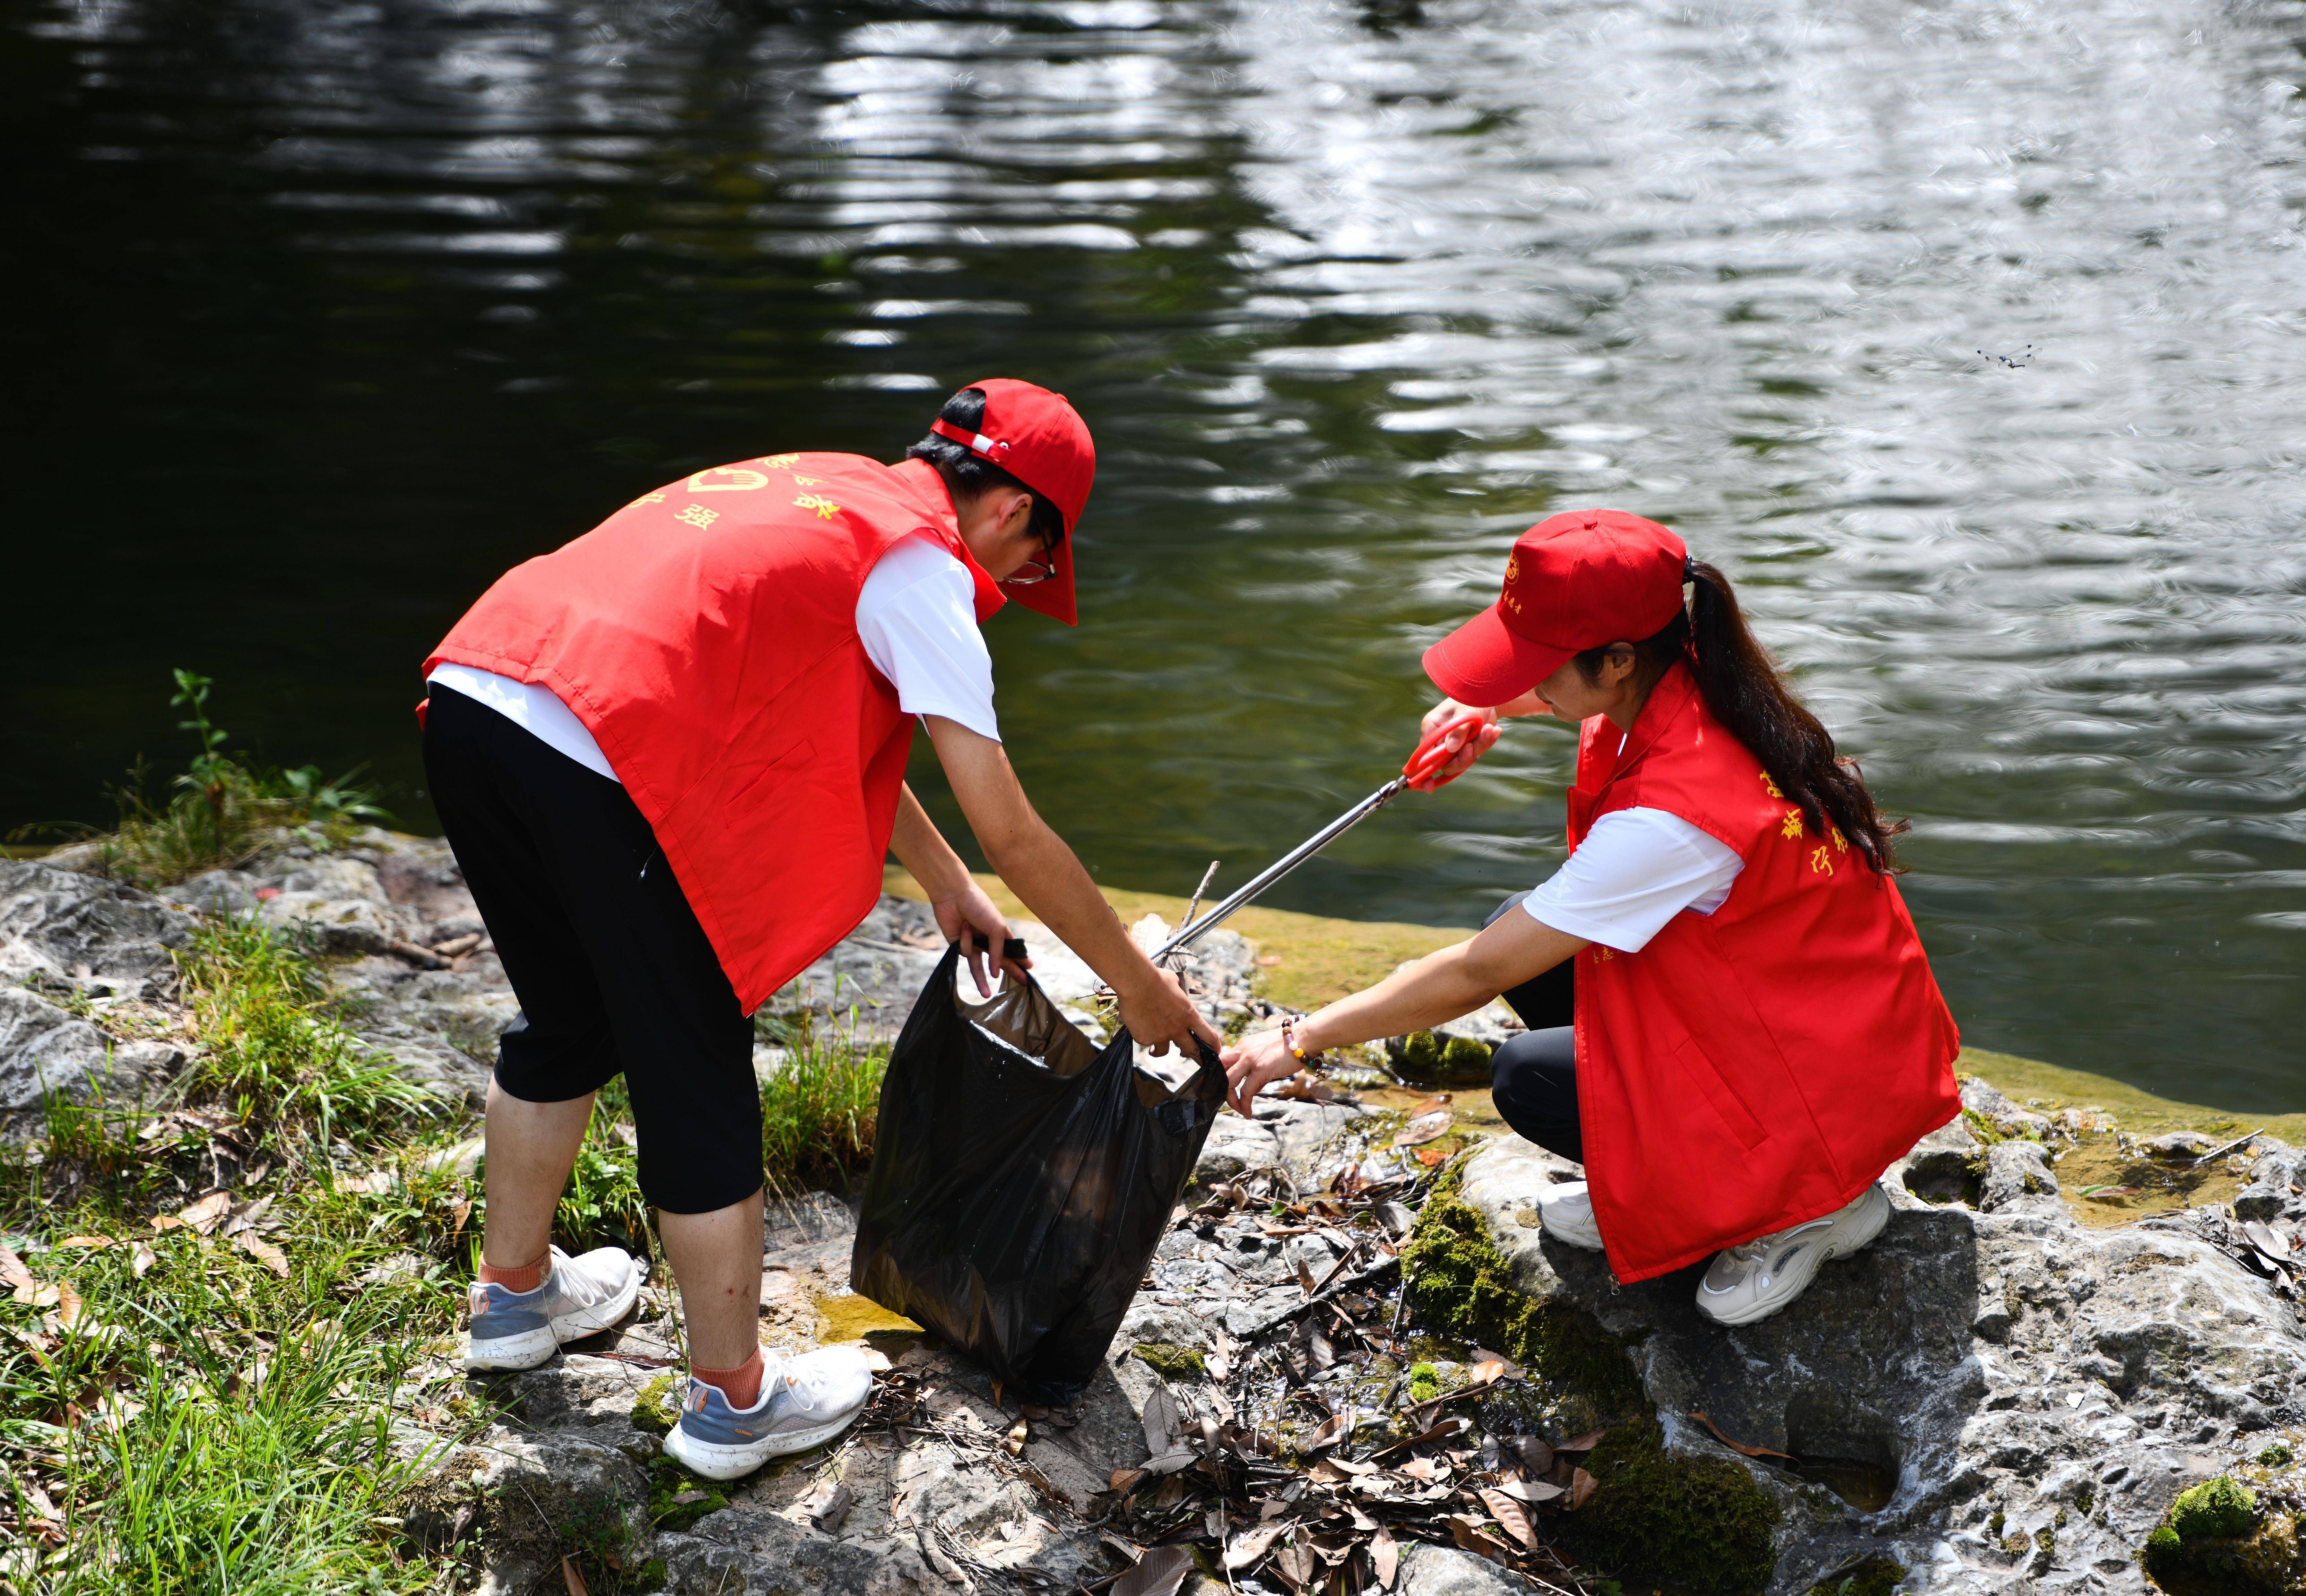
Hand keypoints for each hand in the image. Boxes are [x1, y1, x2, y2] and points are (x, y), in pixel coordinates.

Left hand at [931, 880, 1030, 996]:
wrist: (954, 896)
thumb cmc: (979, 906)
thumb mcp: (996, 928)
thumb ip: (999, 952)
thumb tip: (996, 974)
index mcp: (999, 933)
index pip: (1013, 950)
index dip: (1021, 960)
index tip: (1030, 970)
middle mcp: (986, 940)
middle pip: (1000, 961)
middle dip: (1011, 972)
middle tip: (1022, 984)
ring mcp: (973, 944)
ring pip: (978, 967)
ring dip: (981, 981)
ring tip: (987, 995)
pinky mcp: (958, 946)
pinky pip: (965, 952)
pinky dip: (966, 941)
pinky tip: (964, 928)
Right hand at [1115, 965, 1220, 1060]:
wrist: (1135, 982)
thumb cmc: (1155, 978)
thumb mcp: (1175, 983)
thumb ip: (1178, 994)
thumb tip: (1177, 992)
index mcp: (1189, 1015)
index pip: (1209, 1036)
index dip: (1215, 1046)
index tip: (1216, 1051)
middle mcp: (1177, 1029)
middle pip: (1193, 1051)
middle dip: (1197, 1059)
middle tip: (1199, 1062)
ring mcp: (1161, 1035)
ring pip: (1164, 1051)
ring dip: (1161, 1049)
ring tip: (1155, 1049)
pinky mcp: (1145, 1038)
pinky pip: (1146, 1042)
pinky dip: (1144, 1037)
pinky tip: (1138, 1026)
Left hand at [1220, 1025, 1299, 1116]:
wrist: (1304, 1037)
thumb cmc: (1290, 1046)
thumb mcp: (1266, 1053)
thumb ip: (1257, 1068)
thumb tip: (1254, 1087)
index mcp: (1243, 1045)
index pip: (1222, 1061)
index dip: (1220, 1077)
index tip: (1226, 1090)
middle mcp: (1242, 1050)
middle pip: (1220, 1071)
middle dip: (1221, 1088)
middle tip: (1231, 1100)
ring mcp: (1249, 1059)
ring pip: (1228, 1082)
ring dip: (1231, 1099)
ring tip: (1240, 1110)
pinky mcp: (1259, 1069)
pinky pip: (1246, 1091)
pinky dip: (1244, 1105)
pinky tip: (1248, 1113)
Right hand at [1420, 699, 1500, 785]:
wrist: (1489, 696)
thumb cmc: (1471, 698)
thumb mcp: (1464, 712)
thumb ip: (1458, 731)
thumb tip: (1451, 750)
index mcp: (1432, 728)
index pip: (1423, 755)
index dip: (1424, 772)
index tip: (1426, 787)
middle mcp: (1440, 739)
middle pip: (1445, 763)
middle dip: (1461, 759)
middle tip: (1472, 748)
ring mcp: (1455, 744)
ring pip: (1462, 761)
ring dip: (1478, 748)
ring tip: (1489, 730)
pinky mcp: (1468, 746)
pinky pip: (1476, 754)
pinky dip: (1486, 743)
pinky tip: (1494, 731)